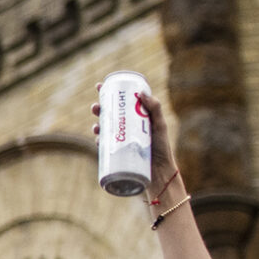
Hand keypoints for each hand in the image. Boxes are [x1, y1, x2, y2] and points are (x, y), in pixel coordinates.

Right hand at [92, 89, 180, 203]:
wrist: (159, 173)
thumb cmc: (162, 148)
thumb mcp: (160, 126)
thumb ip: (154, 108)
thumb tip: (141, 93)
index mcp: (137, 118)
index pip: (122, 102)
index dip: (110, 93)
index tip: (100, 86)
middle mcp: (127, 127)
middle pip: (110, 114)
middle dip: (99, 109)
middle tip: (95, 107)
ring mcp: (122, 140)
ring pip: (105, 129)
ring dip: (97, 125)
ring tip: (96, 125)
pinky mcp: (118, 153)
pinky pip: (105, 145)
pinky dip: (100, 141)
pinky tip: (98, 140)